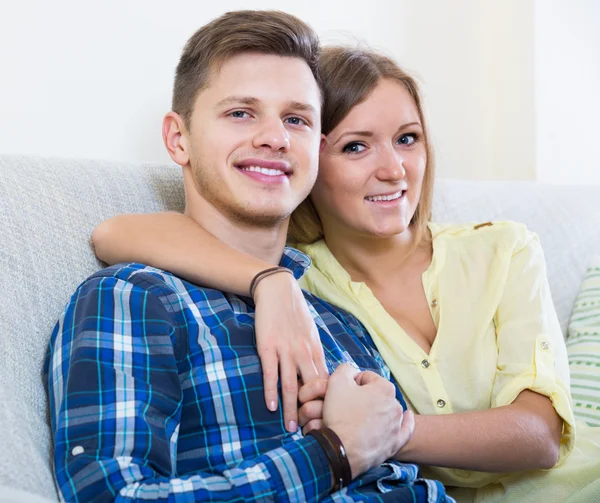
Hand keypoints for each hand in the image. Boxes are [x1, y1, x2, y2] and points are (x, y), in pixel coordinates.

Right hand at [254, 272, 328, 431]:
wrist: (277, 290)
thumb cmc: (295, 312)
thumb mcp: (311, 332)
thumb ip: (314, 353)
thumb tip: (320, 374)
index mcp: (316, 349)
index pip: (325, 382)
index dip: (326, 402)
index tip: (325, 419)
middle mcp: (304, 352)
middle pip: (311, 388)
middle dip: (311, 411)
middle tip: (311, 433)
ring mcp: (285, 351)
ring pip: (291, 386)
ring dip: (291, 409)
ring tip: (290, 428)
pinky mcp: (268, 348)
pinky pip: (270, 374)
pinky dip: (271, 392)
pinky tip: (271, 407)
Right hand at [321, 364, 414, 477]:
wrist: (342, 450)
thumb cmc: (340, 414)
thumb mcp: (337, 382)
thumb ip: (345, 369)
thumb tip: (350, 371)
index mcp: (384, 388)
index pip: (367, 377)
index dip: (352, 382)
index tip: (343, 392)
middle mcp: (396, 405)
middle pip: (378, 394)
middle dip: (366, 397)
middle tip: (349, 406)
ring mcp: (397, 425)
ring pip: (388, 411)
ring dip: (378, 411)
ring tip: (360, 419)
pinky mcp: (395, 443)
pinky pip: (404, 430)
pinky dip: (405, 423)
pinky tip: (407, 417)